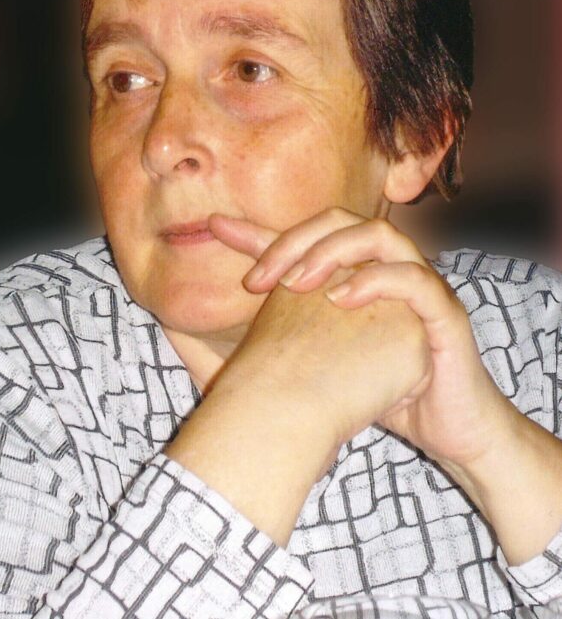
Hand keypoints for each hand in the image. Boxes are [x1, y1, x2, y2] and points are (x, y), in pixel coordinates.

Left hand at [208, 208, 515, 472]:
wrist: (446, 428)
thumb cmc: (382, 389)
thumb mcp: (321, 359)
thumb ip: (278, 338)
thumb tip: (203, 340)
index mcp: (357, 272)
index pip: (305, 237)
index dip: (259, 232)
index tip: (214, 228)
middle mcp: (387, 268)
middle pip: (340, 221)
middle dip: (296, 240)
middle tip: (261, 277)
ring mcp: (418, 285)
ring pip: (381, 235)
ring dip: (335, 251)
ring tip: (299, 282)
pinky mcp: (444, 314)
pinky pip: (416, 280)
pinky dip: (378, 282)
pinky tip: (342, 300)